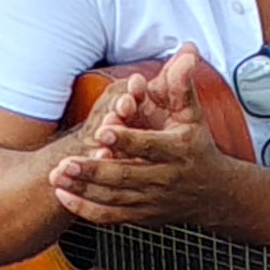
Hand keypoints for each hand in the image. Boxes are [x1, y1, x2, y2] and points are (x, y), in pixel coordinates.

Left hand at [47, 52, 233, 226]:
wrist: (212, 193)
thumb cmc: (197, 147)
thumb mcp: (194, 115)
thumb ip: (183, 85)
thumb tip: (186, 53)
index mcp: (178, 151)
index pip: (149, 145)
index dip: (126, 139)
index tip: (102, 130)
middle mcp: (164, 178)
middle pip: (125, 176)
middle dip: (93, 170)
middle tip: (66, 162)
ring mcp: (151, 200)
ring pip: (113, 198)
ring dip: (83, 189)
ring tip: (57, 177)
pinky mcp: (141, 216)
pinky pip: (110, 216)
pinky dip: (85, 209)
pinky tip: (64, 196)